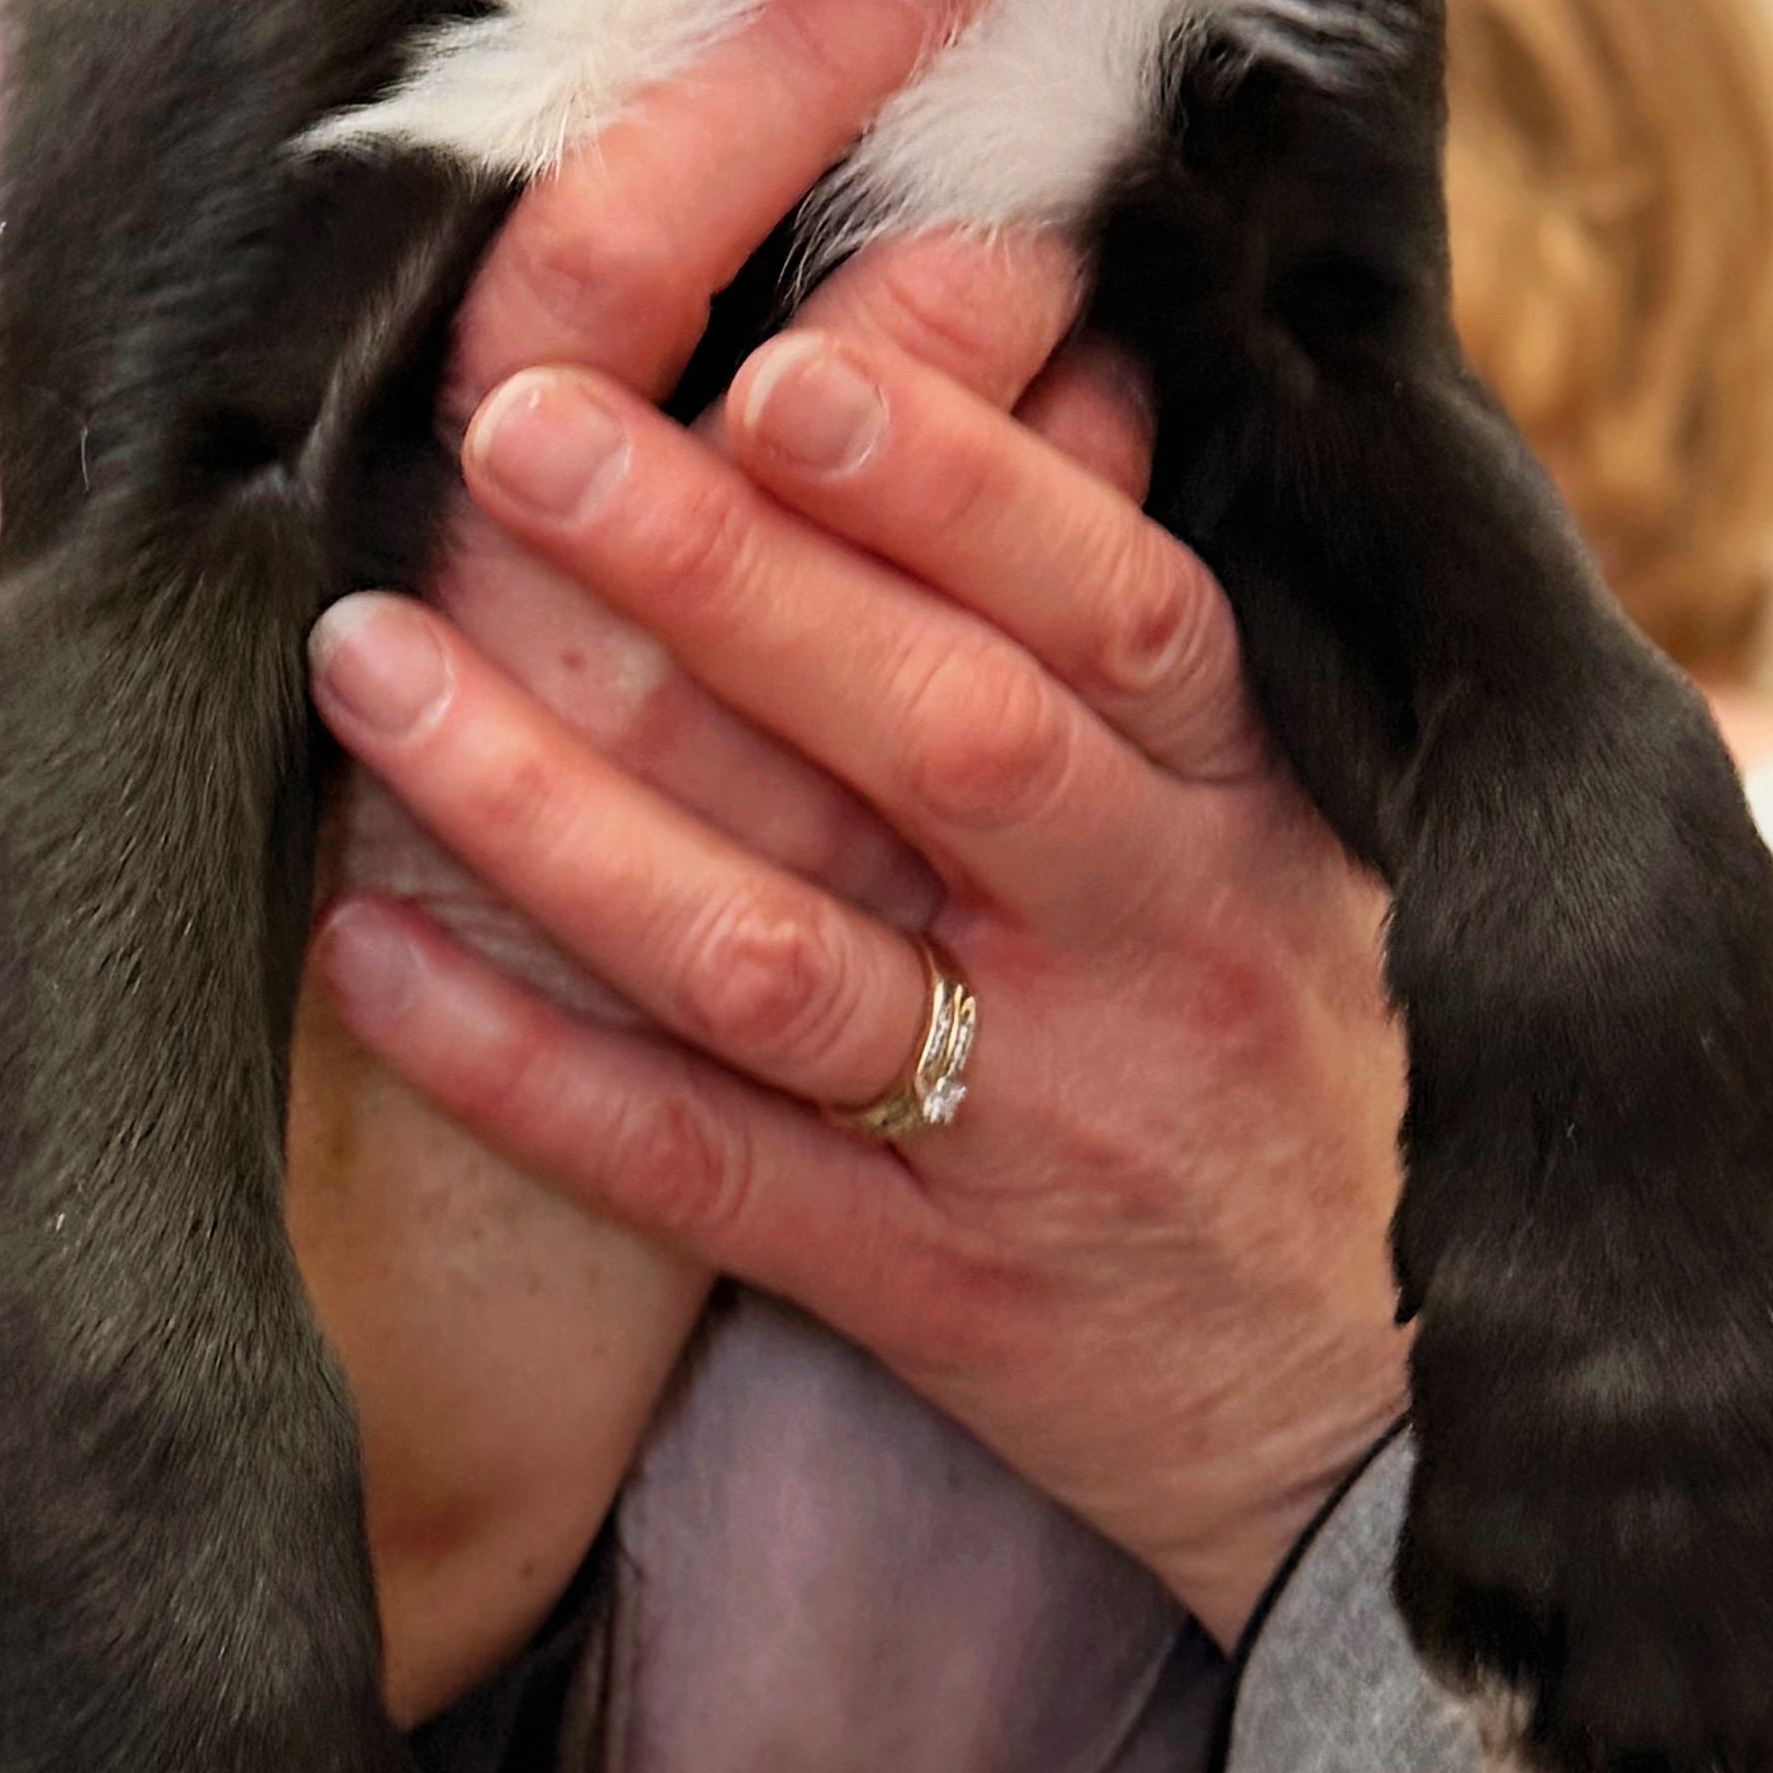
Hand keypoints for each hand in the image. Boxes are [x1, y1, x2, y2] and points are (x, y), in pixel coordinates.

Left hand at [303, 1, 1416, 1663]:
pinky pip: (702, 1175)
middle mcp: (1141, 951)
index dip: (956, 480)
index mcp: (1231, 812)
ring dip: (556, 805)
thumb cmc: (1311, 1069)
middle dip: (723, 578)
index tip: (785, 356)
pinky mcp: (931, 1300)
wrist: (1408, 1442)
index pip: (1110, 605)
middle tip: (520, 427)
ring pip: (774, 953)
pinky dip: (527, 1068)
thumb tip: (1033, 329)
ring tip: (364, 657)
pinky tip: (366, 953)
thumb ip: (1130, 630)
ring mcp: (1028, 1132)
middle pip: (937, 740)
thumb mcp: (1292, 837)